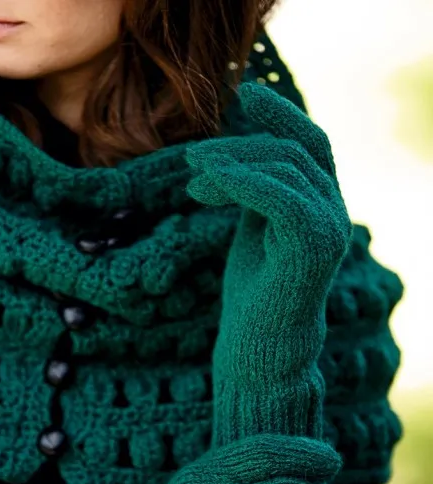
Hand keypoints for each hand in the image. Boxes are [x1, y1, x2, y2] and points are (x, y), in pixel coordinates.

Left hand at [186, 83, 352, 380]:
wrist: (258, 348)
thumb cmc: (252, 294)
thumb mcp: (252, 230)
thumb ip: (254, 193)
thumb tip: (230, 156)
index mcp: (320, 206)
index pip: (309, 144)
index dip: (280, 114)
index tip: (244, 93)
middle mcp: (333, 213)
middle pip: (292, 150)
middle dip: (238, 145)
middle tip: (192, 158)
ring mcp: (329, 229)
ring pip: (284, 167)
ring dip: (231, 164)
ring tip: (192, 178)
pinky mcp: (313, 246)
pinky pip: (279, 195)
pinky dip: (241, 182)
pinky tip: (207, 184)